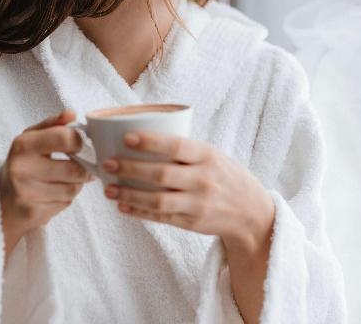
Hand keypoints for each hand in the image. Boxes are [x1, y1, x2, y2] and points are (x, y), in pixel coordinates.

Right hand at [0, 109, 93, 258]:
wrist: (1, 200)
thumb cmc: (23, 162)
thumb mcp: (31, 138)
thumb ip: (53, 124)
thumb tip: (72, 113)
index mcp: (23, 145)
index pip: (65, 138)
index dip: (80, 141)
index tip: (81, 144)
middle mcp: (22, 169)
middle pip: (75, 169)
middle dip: (84, 168)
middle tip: (81, 165)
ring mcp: (26, 193)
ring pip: (73, 188)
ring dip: (76, 183)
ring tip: (65, 179)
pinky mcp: (33, 212)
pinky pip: (66, 203)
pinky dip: (67, 197)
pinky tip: (55, 192)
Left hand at [100, 132, 274, 249]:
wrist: (252, 212)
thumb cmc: (225, 176)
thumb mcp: (213, 155)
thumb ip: (185, 150)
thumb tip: (142, 137)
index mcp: (208, 156)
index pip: (176, 146)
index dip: (150, 142)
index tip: (126, 137)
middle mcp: (204, 180)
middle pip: (161, 174)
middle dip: (130, 168)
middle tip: (108, 163)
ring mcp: (198, 204)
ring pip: (157, 200)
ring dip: (129, 194)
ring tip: (108, 189)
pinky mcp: (192, 224)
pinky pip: (161, 218)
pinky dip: (139, 212)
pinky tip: (123, 206)